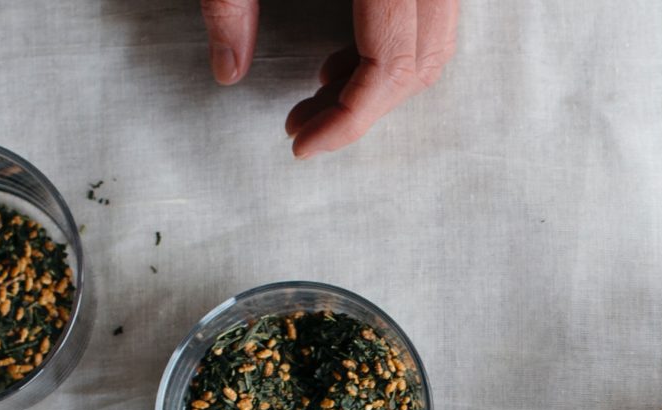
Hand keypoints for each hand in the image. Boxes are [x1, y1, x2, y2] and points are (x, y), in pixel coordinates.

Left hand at [200, 0, 457, 155]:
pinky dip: (391, 50)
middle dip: (363, 110)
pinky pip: (428, 19)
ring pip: (433, 44)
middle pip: (421, 62)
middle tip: (305, 126)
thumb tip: (228, 69)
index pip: (389, 63)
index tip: (302, 143)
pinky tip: (341, 60)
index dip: (349, 117)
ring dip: (379, 84)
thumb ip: (229, 4)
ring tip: (319, 96)